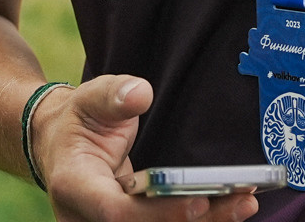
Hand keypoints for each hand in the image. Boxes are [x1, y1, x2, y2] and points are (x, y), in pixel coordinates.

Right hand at [37, 77, 260, 221]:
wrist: (60, 145)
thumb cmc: (79, 121)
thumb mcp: (90, 97)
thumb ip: (113, 95)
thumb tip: (140, 95)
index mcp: (74, 185)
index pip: (115, 212)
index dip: (158, 213)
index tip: (198, 201)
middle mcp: (85, 218)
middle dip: (194, 221)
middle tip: (242, 201)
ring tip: (244, 202)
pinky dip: (194, 221)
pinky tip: (226, 207)